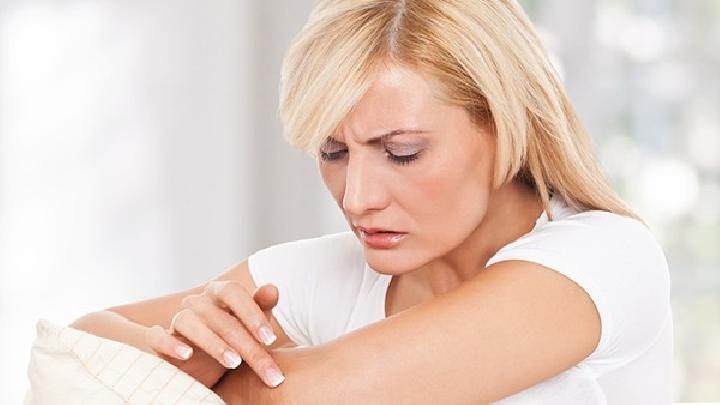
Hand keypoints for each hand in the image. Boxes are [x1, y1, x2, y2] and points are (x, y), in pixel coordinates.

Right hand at [145, 282, 284, 387]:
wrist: (203, 363)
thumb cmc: (233, 338)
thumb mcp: (251, 325)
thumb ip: (262, 307)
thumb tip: (273, 289)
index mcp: (219, 293)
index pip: (233, 292)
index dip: (251, 313)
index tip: (270, 339)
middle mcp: (197, 302)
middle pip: (220, 318)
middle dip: (246, 345)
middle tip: (266, 368)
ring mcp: (178, 320)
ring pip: (189, 322)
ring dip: (214, 343)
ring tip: (234, 363)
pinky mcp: (160, 340)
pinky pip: (157, 337)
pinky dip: (170, 344)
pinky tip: (186, 355)